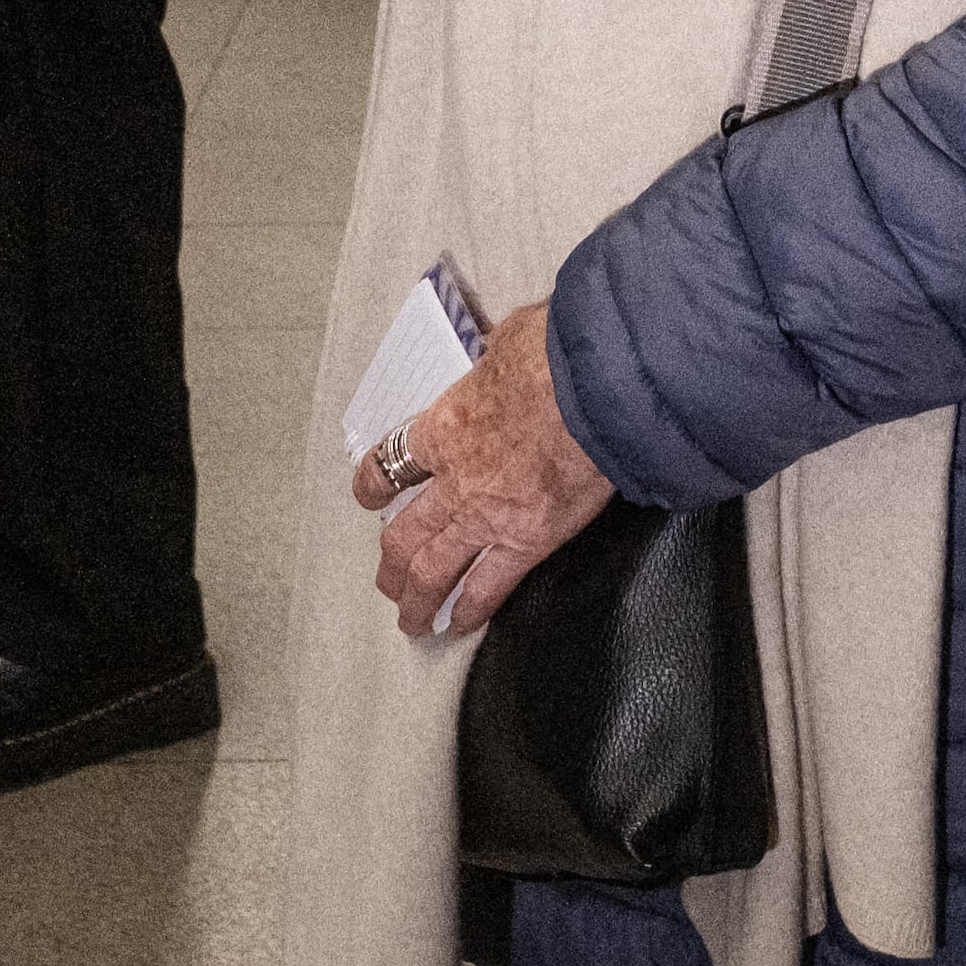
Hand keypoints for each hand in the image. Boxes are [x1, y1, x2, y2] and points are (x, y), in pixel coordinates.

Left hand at [354, 300, 614, 640]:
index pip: (392, 462)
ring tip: (412, 622)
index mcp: (445, 426)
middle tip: (387, 583)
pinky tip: (461, 625)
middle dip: (392, 565)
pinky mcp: (528, 541)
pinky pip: (490, 587)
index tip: (368, 496)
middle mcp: (456, 480)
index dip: (373, 483)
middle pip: (405, 534)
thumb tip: (507, 345)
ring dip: (418, 600)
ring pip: (434, 570)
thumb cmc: (556, 357)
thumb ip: (498, 356)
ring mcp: (488, 517)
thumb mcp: (510, 340)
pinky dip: (472, 610)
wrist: (596, 392)